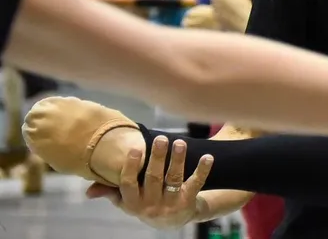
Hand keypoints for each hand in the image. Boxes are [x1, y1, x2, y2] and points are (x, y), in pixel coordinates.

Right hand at [86, 136, 213, 229]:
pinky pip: (195, 184)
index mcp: (133, 203)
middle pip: (153, 179)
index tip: (135, 148)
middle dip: (156, 158)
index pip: (128, 185)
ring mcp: (170, 205)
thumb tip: (88, 192)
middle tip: (161, 138)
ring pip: (174, 179)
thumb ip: (110, 193)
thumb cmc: (146, 203)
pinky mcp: (188, 202)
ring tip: (180, 142)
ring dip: (177, 160)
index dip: (131, 167)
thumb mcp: (128, 202)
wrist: (173, 221)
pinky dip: (202, 170)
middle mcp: (150, 206)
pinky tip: (208, 157)